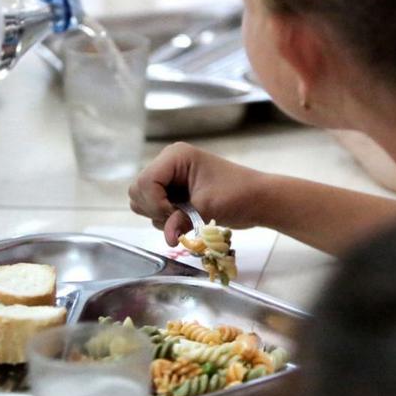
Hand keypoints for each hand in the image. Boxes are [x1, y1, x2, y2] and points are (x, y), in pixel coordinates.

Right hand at [128, 142, 267, 246]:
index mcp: (175, 156)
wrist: (257, 199)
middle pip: (138, 190)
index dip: (155, 203)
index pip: (145, 181)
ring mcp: (168, 178)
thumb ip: (182, 221)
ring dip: (158, 215)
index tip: (175, 215)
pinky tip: (185, 218)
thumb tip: (167, 239)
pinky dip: (164, 218)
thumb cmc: (238, 194)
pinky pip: (153, 208)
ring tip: (184, 217)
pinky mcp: (172, 192)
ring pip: (142, 201)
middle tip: (179, 217)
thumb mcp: (209, 207)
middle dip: (154, 209)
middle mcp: (167, 164)